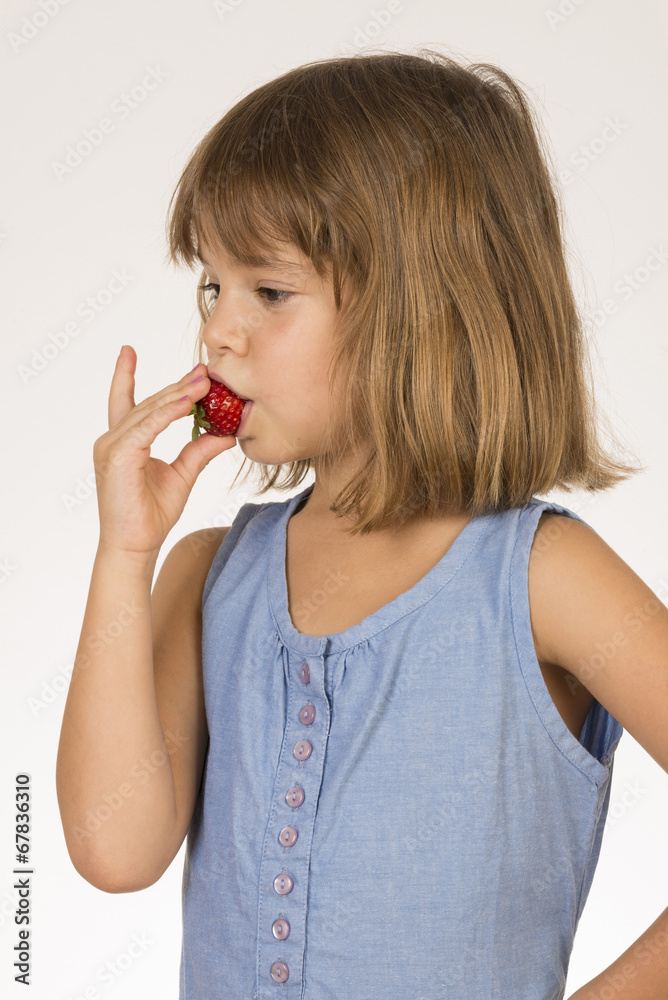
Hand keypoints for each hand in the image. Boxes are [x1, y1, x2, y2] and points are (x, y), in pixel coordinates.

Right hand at [93, 345, 236, 556]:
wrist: (136, 545)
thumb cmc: (151, 515)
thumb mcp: (183, 474)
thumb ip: (199, 450)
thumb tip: (225, 432)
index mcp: (123, 442)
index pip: (125, 401)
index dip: (125, 375)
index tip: (128, 350)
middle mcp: (112, 440)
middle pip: (148, 404)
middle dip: (177, 385)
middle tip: (203, 369)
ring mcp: (111, 447)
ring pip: (149, 412)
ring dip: (178, 394)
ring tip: (204, 381)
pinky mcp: (118, 457)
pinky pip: (147, 428)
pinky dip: (167, 414)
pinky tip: (187, 402)